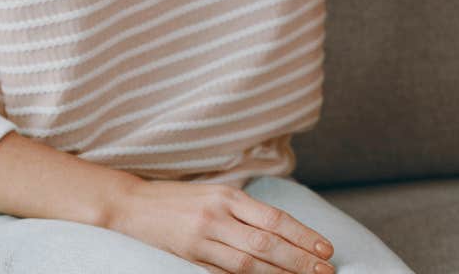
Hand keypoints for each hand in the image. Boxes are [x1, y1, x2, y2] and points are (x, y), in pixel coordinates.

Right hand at [104, 179, 335, 273]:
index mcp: (228, 196)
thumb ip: (246, 210)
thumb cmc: (180, 198)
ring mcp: (202, 239)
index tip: (326, 248)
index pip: (275, 218)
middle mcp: (217, 216)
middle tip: (326, 270)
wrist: (132, 204)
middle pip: (266, 243)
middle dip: (300, 259)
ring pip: (248, 264)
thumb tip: (284, 231)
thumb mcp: (216, 193)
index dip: (303, 235)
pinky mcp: (189, 258)